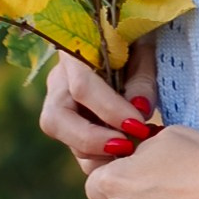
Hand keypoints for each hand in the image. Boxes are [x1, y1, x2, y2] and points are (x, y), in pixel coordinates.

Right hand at [39, 40, 158, 173]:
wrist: (120, 40)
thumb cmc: (133, 40)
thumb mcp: (142, 49)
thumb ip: (142, 79)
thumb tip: (140, 110)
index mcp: (73, 54)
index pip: (81, 87)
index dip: (109, 110)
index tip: (138, 125)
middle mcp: (58, 82)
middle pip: (55, 120)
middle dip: (91, 139)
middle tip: (126, 147)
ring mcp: (60, 106)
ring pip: (66, 140)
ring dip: (99, 153)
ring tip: (133, 150)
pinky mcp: (72, 126)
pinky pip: (79, 150)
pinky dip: (102, 158)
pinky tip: (128, 155)